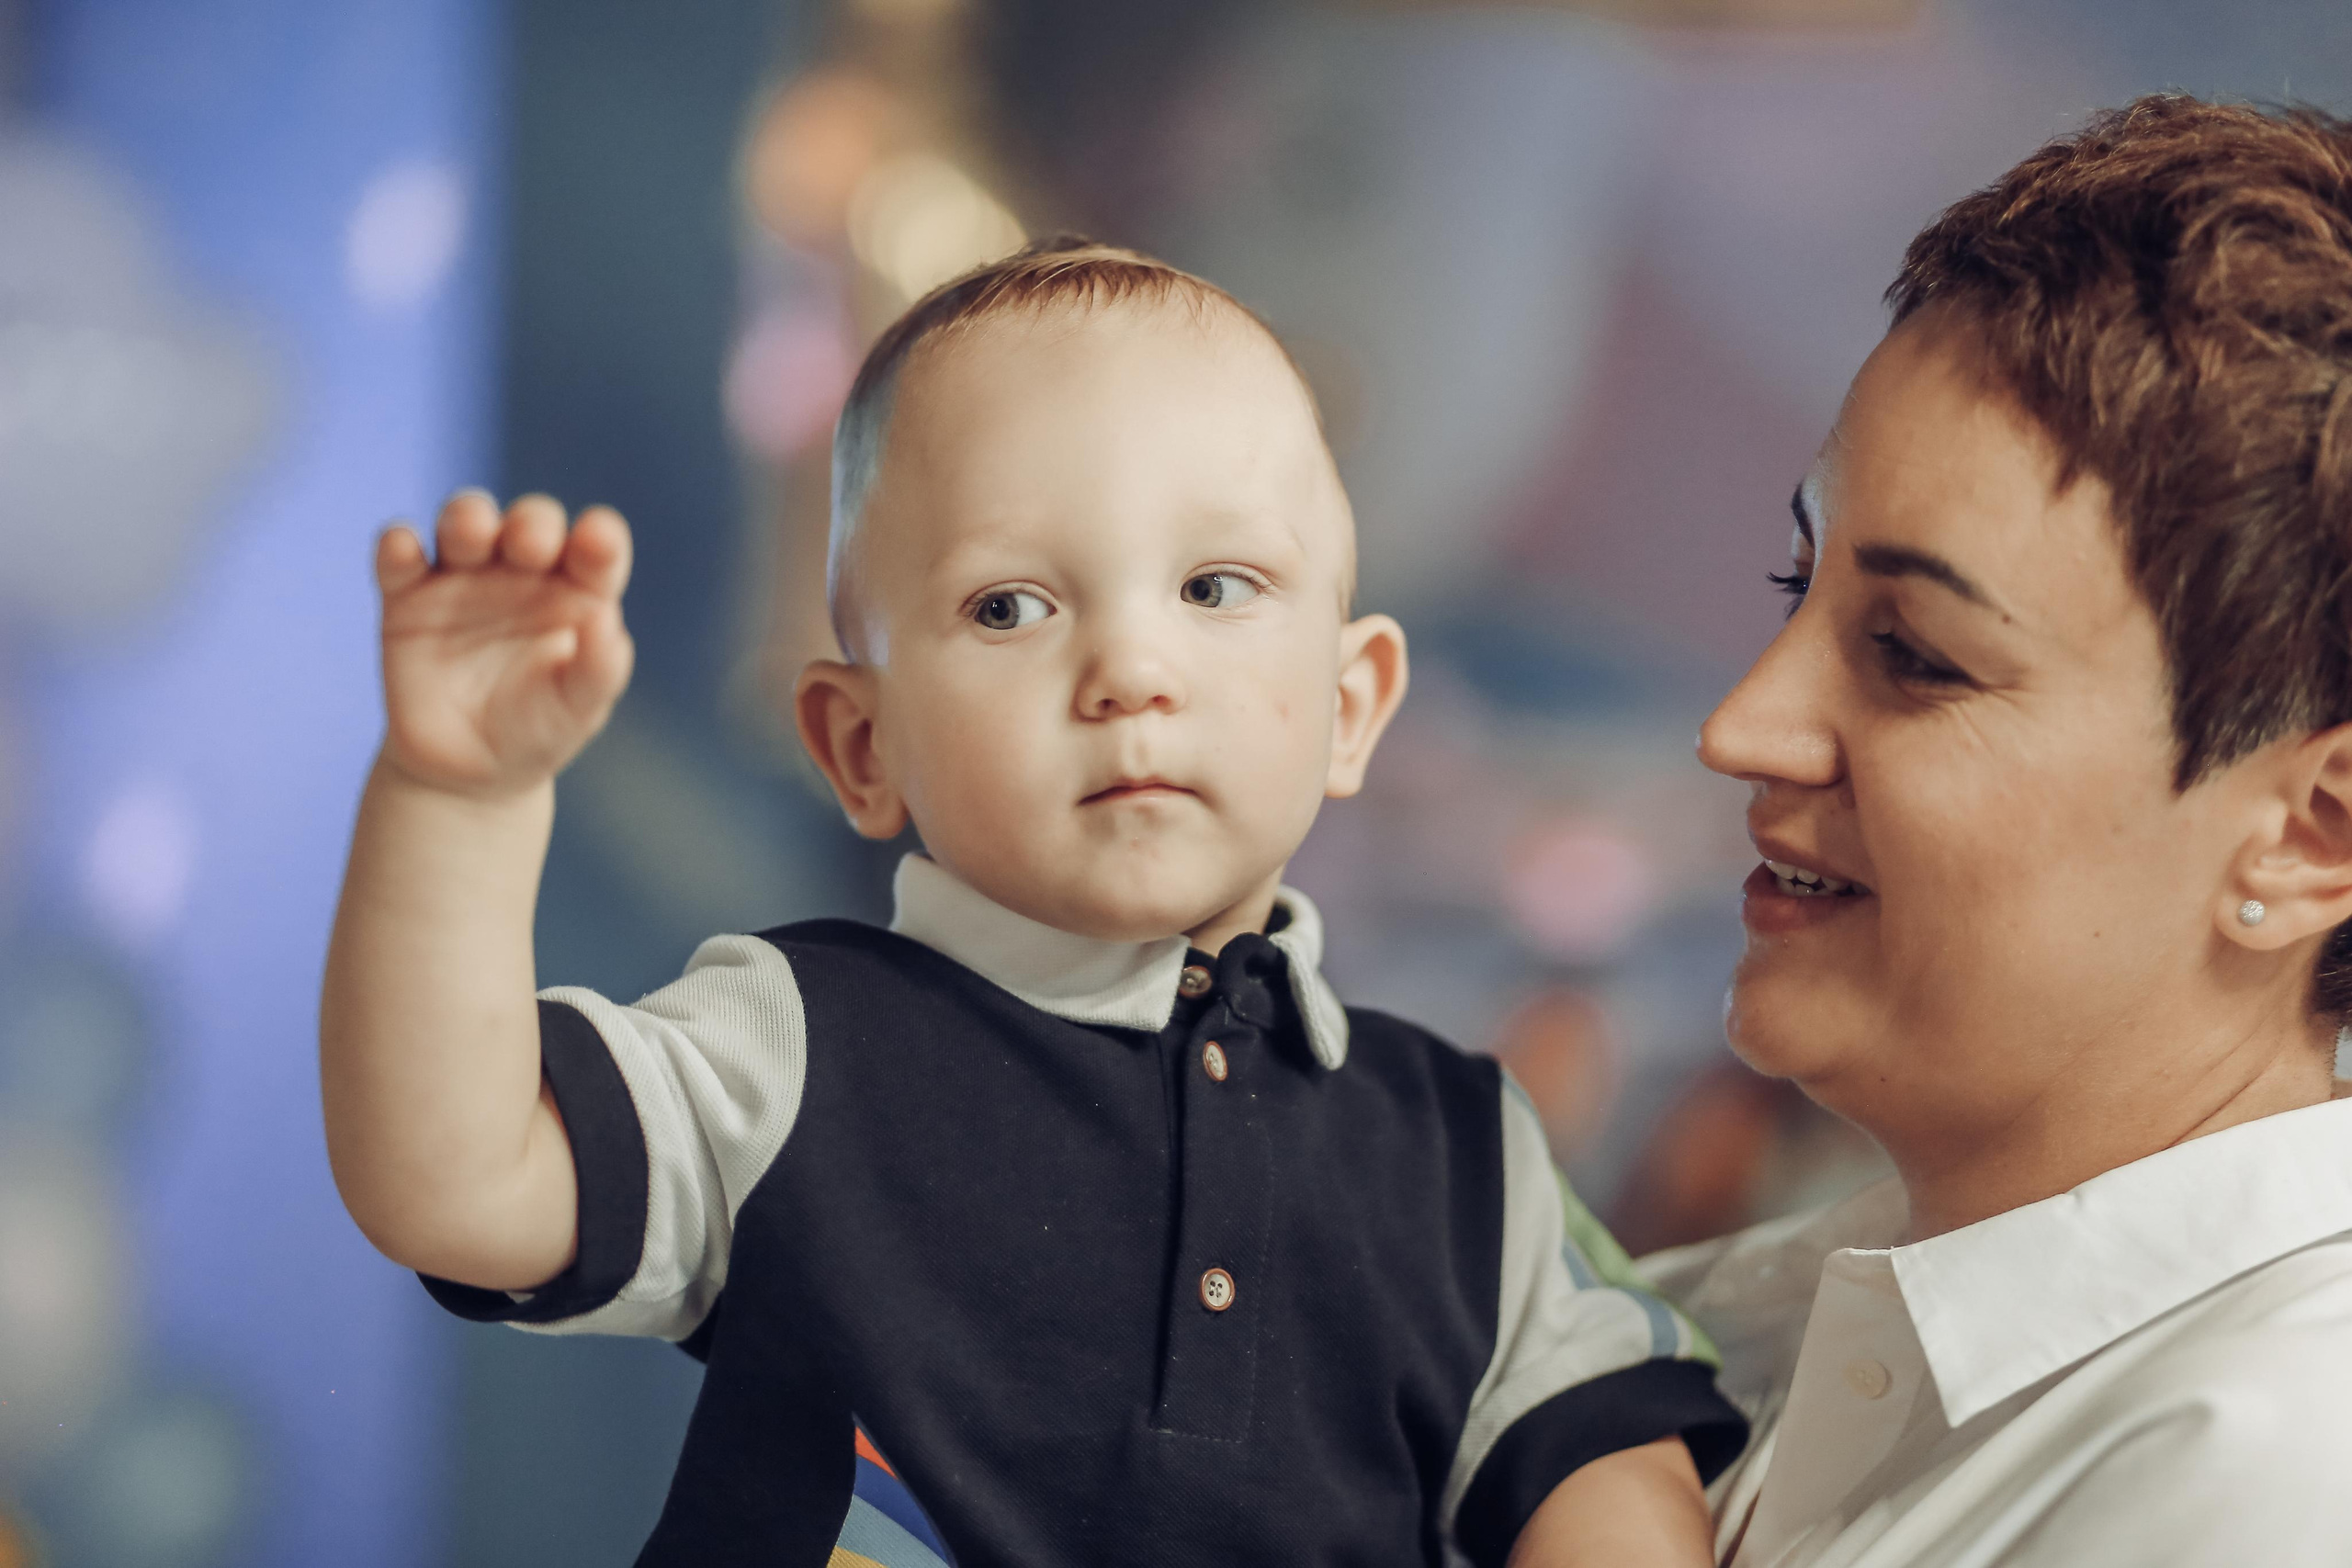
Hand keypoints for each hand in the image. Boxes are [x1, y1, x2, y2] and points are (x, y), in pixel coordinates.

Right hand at [376, 490, 634, 796]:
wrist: (467, 768)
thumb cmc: (538, 728)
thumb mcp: (578, 709)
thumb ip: (601, 668)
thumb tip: (607, 619)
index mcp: (577, 591)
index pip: (596, 547)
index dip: (599, 536)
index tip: (597, 541)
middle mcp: (523, 571)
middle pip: (531, 523)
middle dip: (532, 524)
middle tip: (531, 546)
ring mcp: (464, 577)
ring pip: (465, 522)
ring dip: (468, 516)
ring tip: (471, 532)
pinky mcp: (407, 596)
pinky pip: (399, 557)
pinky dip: (398, 544)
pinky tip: (402, 549)